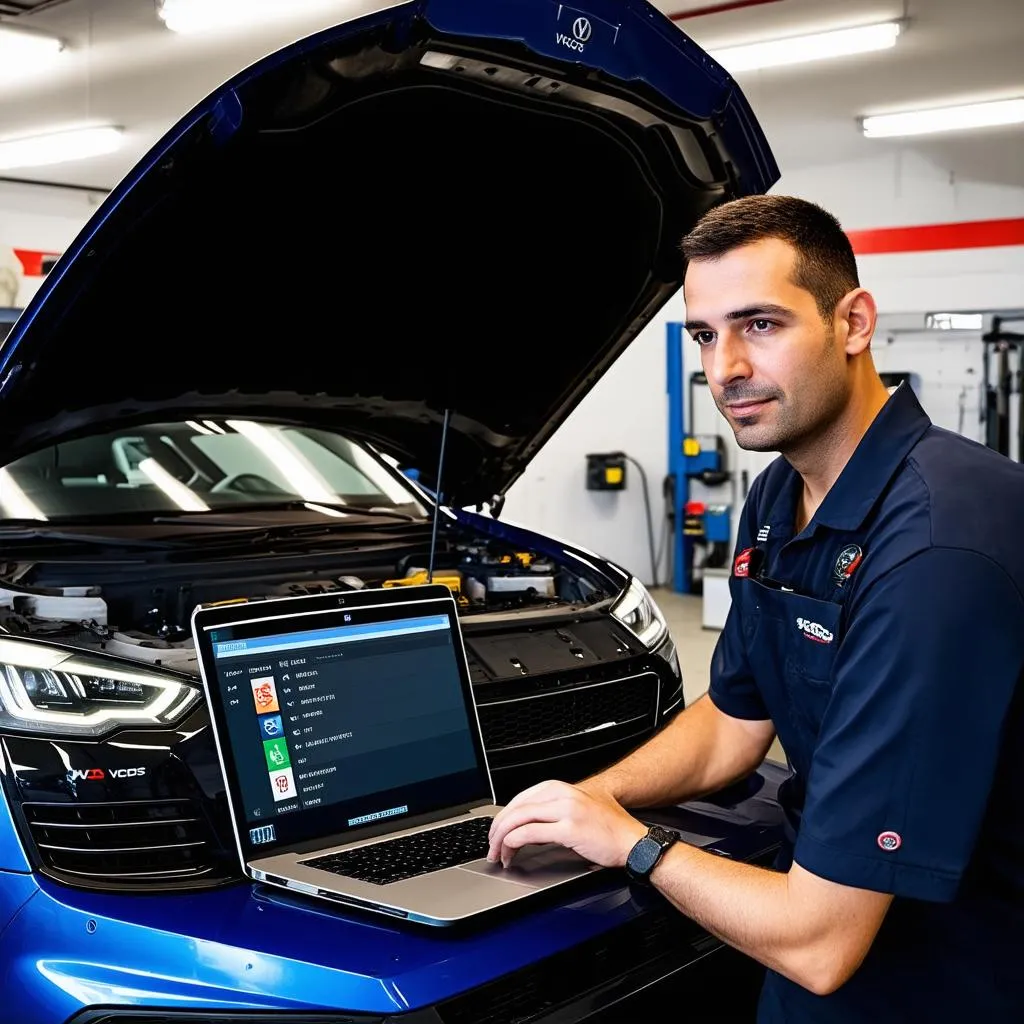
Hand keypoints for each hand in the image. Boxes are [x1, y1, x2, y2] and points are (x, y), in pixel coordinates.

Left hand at [486, 779, 647, 868]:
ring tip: (498, 853)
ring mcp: (566, 809)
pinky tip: (511, 853)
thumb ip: (554, 810)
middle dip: (498, 828)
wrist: (634, 842)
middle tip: (491, 845)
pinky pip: (529, 832)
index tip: (498, 832)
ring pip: (518, 818)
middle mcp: (562, 794)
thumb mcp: (580, 808)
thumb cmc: (610, 830)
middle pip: (516, 807)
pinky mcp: (568, 828)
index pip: (521, 797)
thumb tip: (527, 825)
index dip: (504, 816)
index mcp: (562, 787)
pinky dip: (513, 843)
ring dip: (502, 838)